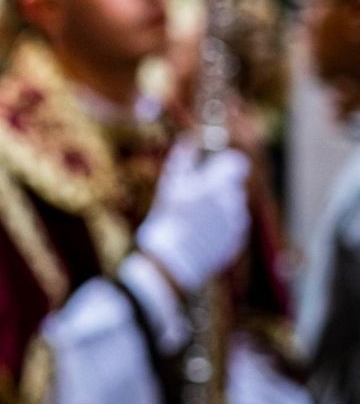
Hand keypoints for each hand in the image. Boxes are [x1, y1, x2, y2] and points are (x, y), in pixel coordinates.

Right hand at [135, 136, 249, 294]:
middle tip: (195, 197)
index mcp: (217, 184)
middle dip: (218, 188)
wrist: (171, 262)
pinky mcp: (235, 242)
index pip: (237, 163)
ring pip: (234, 207)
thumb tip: (188, 141)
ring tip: (195, 219)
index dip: (226, 164)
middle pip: (233, 186)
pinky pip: (232, 227)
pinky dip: (220, 227)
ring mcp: (236, 223)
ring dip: (220, 208)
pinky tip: (199, 234)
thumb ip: (182, 160)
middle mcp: (232, 202)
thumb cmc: (166, 220)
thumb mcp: (169, 185)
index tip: (215, 167)